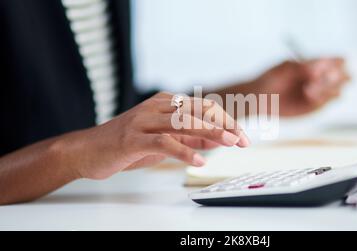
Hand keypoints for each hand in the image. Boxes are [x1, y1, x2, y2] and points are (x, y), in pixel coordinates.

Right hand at [62, 92, 249, 179]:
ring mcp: (144, 121)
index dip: (226, 120)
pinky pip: (164, 142)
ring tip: (230, 143)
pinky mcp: (133, 138)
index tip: (242, 136)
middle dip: (225, 125)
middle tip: (243, 140)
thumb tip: (218, 140)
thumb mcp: (164, 138)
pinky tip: (199, 160)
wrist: (87, 150)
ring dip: (211, 132)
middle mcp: (156, 107)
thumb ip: (189, 137)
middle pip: (199, 110)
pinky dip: (184, 151)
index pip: (204, 107)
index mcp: (165, 103)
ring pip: (184, 121)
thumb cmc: (127, 144)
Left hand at [250, 58, 349, 115]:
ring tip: (309, 89)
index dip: (336, 62)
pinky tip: (309, 95)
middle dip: (339, 76)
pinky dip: (322, 99)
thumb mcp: (284, 68)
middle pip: (346, 76)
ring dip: (327, 88)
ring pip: (339, 90)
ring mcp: (321, 94)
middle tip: (325, 77)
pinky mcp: (316, 107)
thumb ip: (303, 66)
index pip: (338, 61)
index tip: (324, 65)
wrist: (260, 97)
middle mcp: (323, 79)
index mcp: (317, 65)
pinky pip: (327, 103)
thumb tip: (321, 64)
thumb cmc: (272, 78)